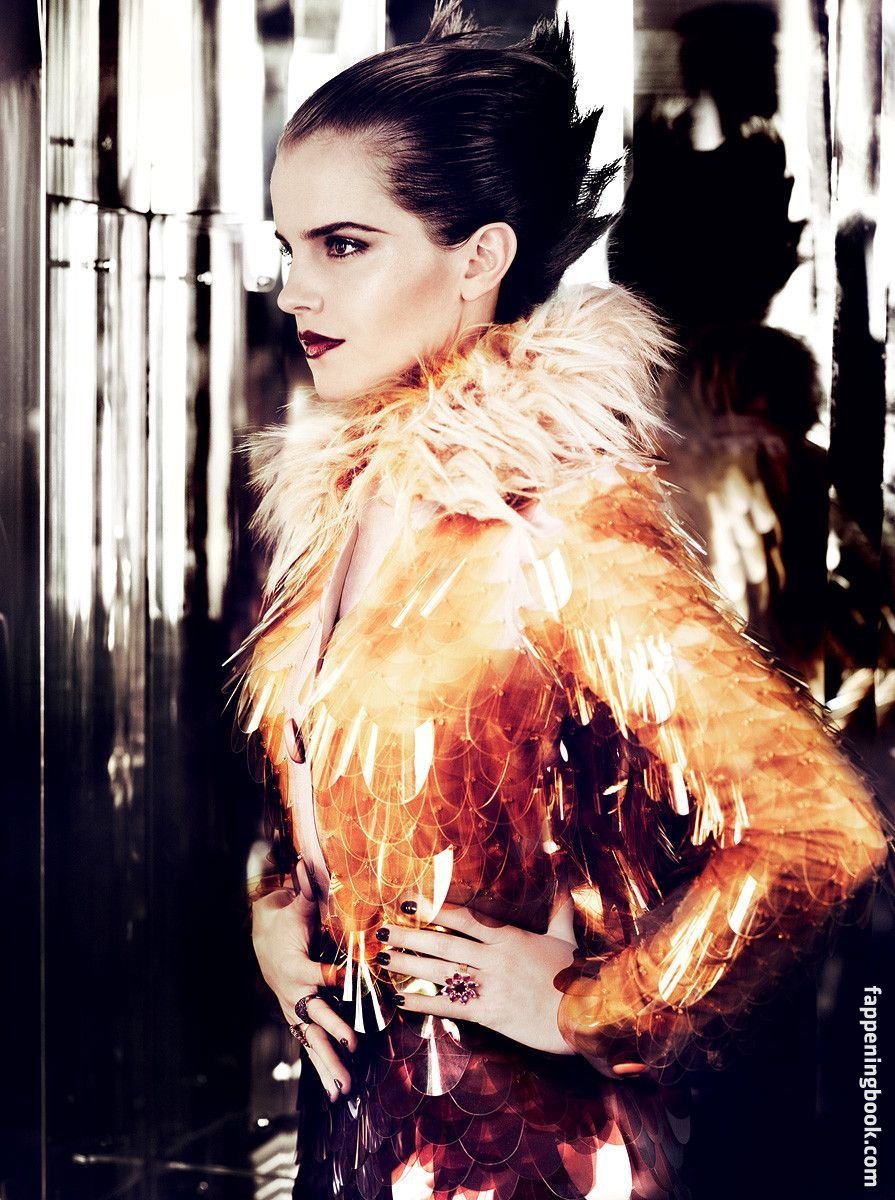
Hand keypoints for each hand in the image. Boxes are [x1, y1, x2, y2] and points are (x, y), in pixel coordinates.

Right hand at [251, 885, 357, 1099]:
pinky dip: (322, 1068)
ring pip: (312, 1041)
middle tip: (351, 1051)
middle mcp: (292, 993)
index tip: (345, 982)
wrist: (261, 936)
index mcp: (294, 965)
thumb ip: (307, 889)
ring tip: (345, 1091)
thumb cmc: (285, 918)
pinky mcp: (296, 1017)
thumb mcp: (296, 904)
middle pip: (314, 1018)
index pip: (315, 975)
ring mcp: (293, 1009)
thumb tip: (309, 861)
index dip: (329, 978)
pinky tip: (337, 1091)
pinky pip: (310, 1045)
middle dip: (332, 1038)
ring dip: (328, 1066)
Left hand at [375, 898, 649, 1076]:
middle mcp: (493, 958)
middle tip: (382, 929)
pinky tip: (401, 999)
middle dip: (411, 935)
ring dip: (409, 964)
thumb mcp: (567, 940)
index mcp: (508, 938)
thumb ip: (560, 913)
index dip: (434, 907)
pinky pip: (449, 1006)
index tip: (408, 900)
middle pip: (443, 942)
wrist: (585, 1015)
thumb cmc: (576, 978)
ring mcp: (489, 985)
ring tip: (382, 958)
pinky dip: (423, 1002)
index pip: (464, 917)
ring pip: (441, 971)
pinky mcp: (489, 1013)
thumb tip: (567, 885)